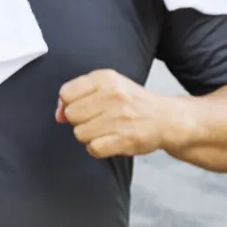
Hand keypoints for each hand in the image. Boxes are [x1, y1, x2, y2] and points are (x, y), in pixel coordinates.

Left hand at [57, 68, 181, 159]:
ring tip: (105, 130)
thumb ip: (77, 95)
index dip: (69, 104)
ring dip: (89, 136)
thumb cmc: (132, 102)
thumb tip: (58, 115)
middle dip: (80, 120)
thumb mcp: (106, 87)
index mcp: (105, 78)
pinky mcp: (126, 139)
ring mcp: (120, 118)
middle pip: (71, 115)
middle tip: (98, 119)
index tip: (83, 106)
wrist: (168, 118)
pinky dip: (98, 148)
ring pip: (80, 133)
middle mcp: (113, 96)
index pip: (66, 93)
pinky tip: (109, 140)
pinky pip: (93, 149)